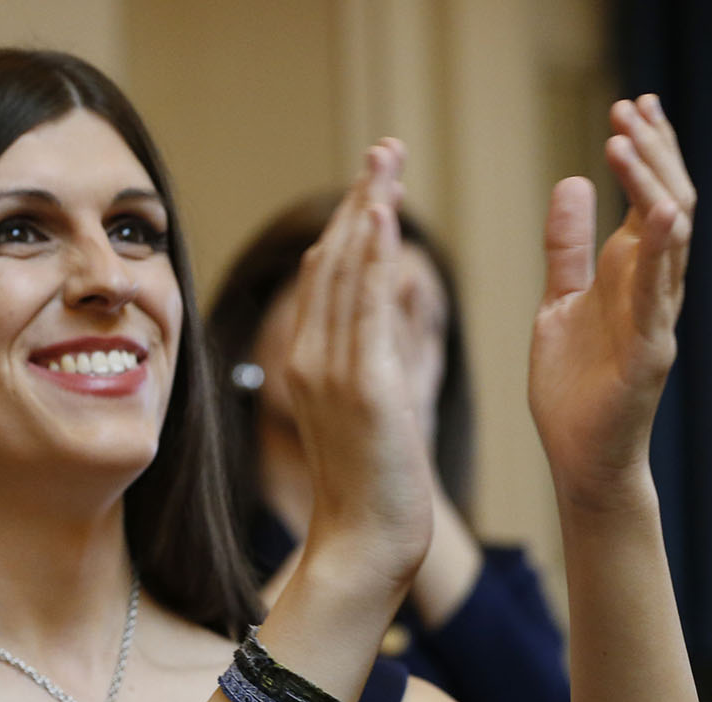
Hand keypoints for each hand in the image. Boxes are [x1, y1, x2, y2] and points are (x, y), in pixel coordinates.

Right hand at [279, 139, 434, 590]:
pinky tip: (381, 216)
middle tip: (384, 148)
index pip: (325, 280)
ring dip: (366, 210)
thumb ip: (384, 355)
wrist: (365, 544)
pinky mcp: (361, 386)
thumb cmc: (376, 489)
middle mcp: (309, 361)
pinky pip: (363, 306)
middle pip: (331, 262)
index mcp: (308, 368)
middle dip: (358, 199)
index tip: (371, 181)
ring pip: (345, 273)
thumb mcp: (378, 411)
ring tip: (386, 161)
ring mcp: (330, 372)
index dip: (349, 225)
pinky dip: (369, 257)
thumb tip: (403, 304)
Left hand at [529, 95, 693, 511]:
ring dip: (652, 187)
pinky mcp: (649, 353)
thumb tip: (571, 181)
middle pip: (668, 204)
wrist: (580, 458)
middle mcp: (653, 289)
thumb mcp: (559, 301)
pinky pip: (659, 297)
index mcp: (630, 275)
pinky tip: (660, 216)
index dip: (642, 152)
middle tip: (629, 108)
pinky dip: (661, 255)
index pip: (648, 198)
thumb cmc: (573, 385)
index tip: (627, 106)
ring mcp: (656, 319)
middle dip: (651, 154)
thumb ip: (567, 247)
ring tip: (630, 142)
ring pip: (670, 242)